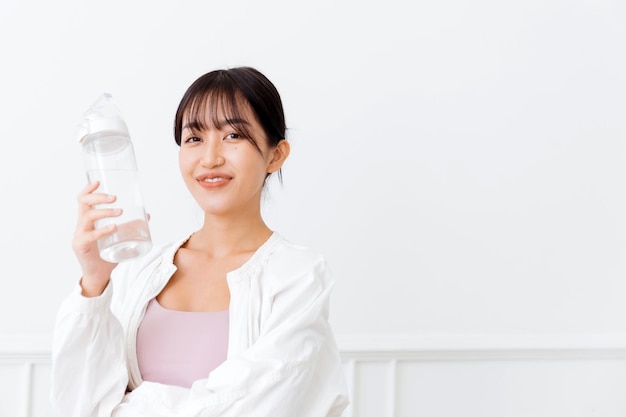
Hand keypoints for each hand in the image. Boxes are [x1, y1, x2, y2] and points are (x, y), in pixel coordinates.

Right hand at [72, 181, 120, 296]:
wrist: (99, 276)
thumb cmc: (107, 255)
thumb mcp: (120, 237)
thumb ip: (130, 226)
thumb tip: (146, 214)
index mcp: (88, 220)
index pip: (83, 200)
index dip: (88, 189)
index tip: (98, 181)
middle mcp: (81, 225)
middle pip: (83, 203)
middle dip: (99, 197)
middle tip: (115, 198)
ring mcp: (79, 235)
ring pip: (87, 217)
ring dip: (105, 212)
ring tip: (119, 212)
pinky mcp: (81, 246)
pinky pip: (90, 235)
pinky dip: (102, 230)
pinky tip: (114, 228)